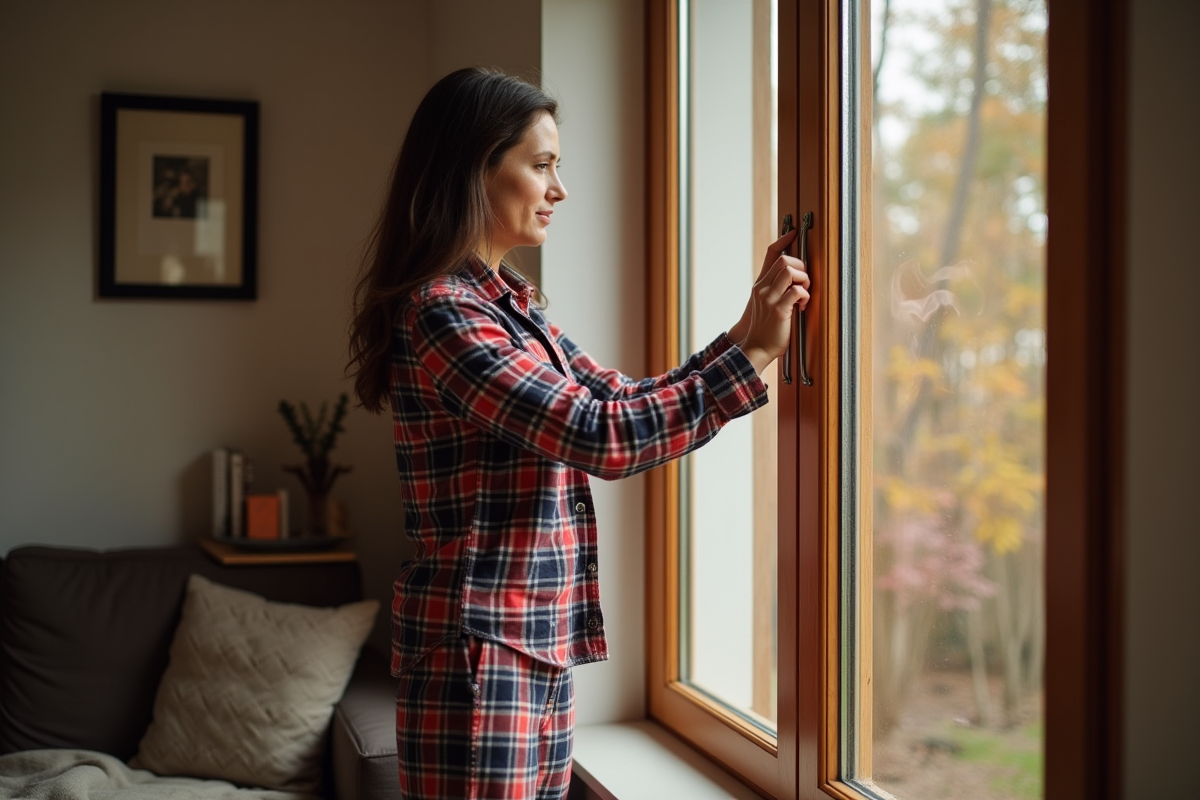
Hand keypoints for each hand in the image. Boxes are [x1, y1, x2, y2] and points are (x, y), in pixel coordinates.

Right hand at [729, 228, 810, 374]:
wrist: (756, 348)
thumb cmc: (766, 328)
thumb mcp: (767, 304)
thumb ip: (777, 290)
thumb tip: (795, 280)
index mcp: (760, 284)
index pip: (770, 253)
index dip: (783, 240)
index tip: (794, 232)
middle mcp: (762, 288)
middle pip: (784, 259)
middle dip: (801, 266)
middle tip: (805, 282)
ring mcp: (769, 298)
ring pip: (789, 271)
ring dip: (804, 280)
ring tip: (804, 293)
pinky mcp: (778, 310)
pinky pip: (797, 291)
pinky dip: (805, 296)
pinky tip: (803, 306)